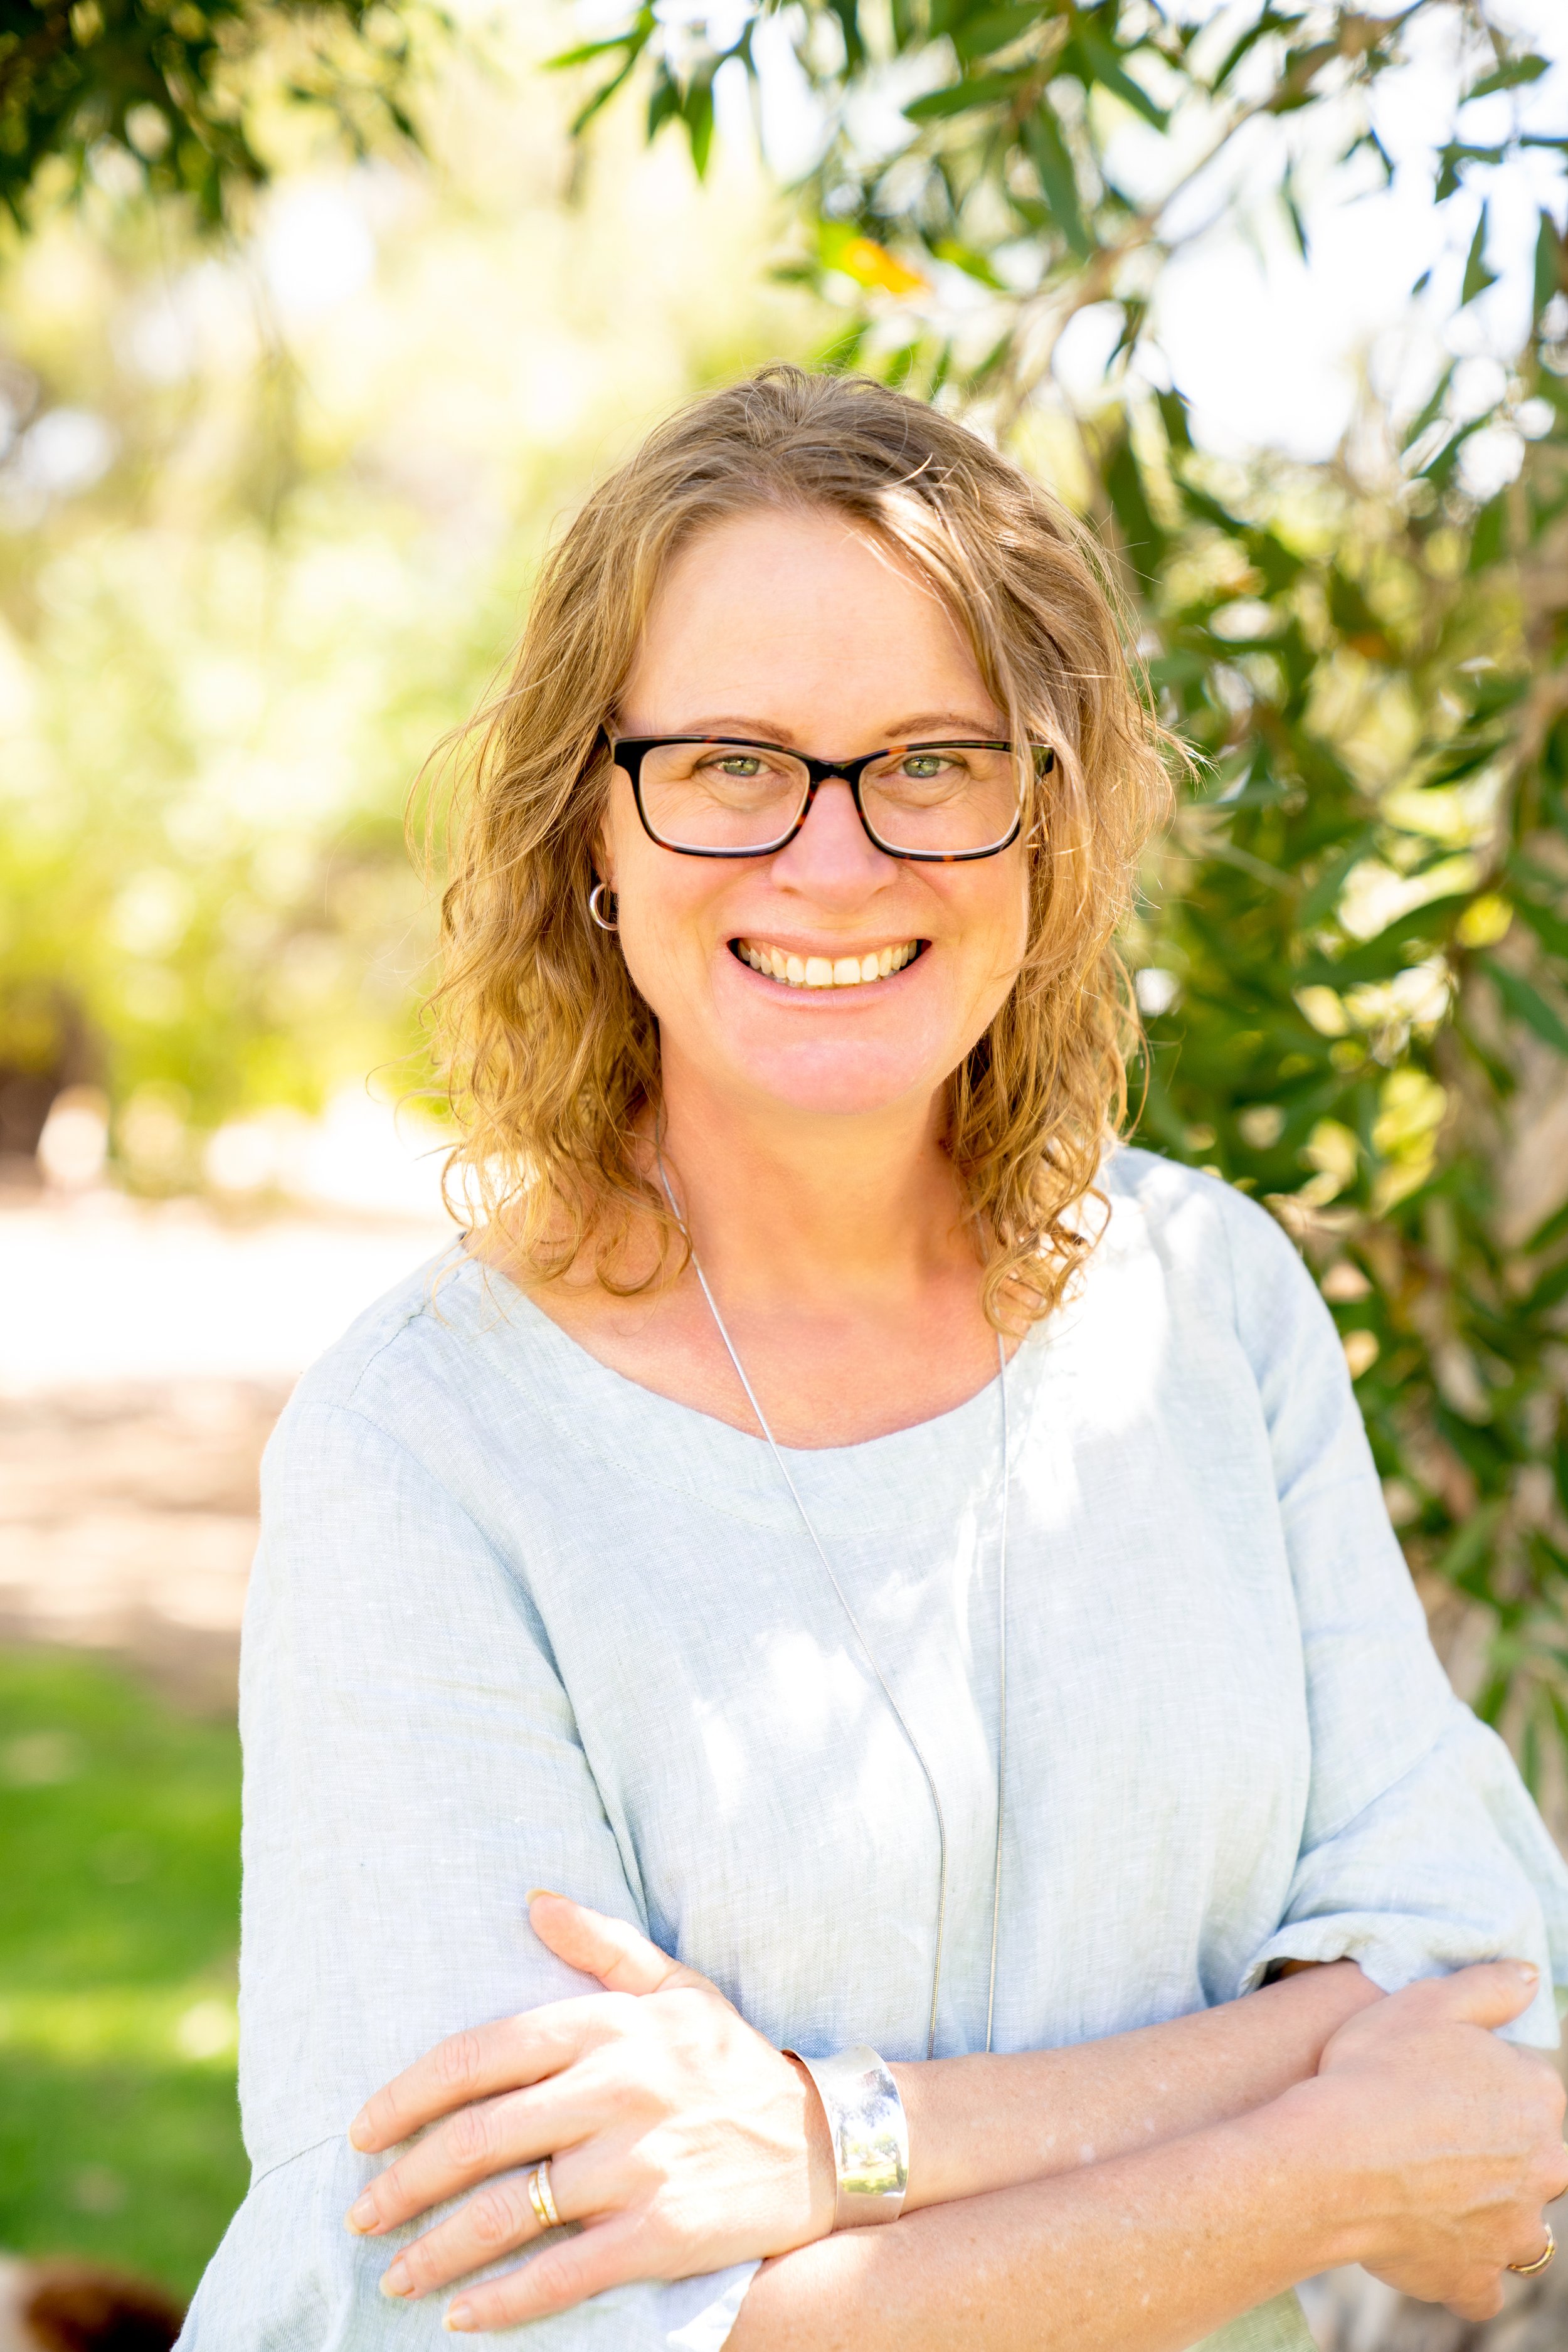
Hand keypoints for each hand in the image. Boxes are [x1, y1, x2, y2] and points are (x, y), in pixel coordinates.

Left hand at [343, 1892, 834, 2332]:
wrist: (825, 2142)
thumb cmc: (733, 2062)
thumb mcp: (677, 1986)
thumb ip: (602, 1945)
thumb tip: (533, 1901)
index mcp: (610, 2028)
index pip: (480, 2056)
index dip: (408, 2096)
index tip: (362, 2131)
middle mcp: (617, 2090)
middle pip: (479, 2138)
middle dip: (405, 2181)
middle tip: (360, 2213)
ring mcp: (637, 2165)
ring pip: (508, 2211)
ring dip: (437, 2250)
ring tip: (394, 2272)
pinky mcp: (660, 2232)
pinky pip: (562, 2273)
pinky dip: (504, 2299)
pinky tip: (462, 2314)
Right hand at [1289, 1960, 1566, 2320]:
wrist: (1328, 2159)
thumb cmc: (1372, 2071)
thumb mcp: (1427, 2002)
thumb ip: (1489, 1986)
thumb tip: (1531, 1975)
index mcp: (1538, 2096)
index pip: (1528, 2089)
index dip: (1481, 2085)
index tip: (1437, 2083)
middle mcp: (1545, 2166)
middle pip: (1530, 2160)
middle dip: (1492, 2153)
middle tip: (1428, 2137)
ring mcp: (1513, 2230)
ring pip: (1515, 2225)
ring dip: (1484, 2212)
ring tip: (1425, 2190)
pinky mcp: (1475, 2278)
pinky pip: (1478, 2284)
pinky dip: (1459, 2270)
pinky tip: (1424, 2243)